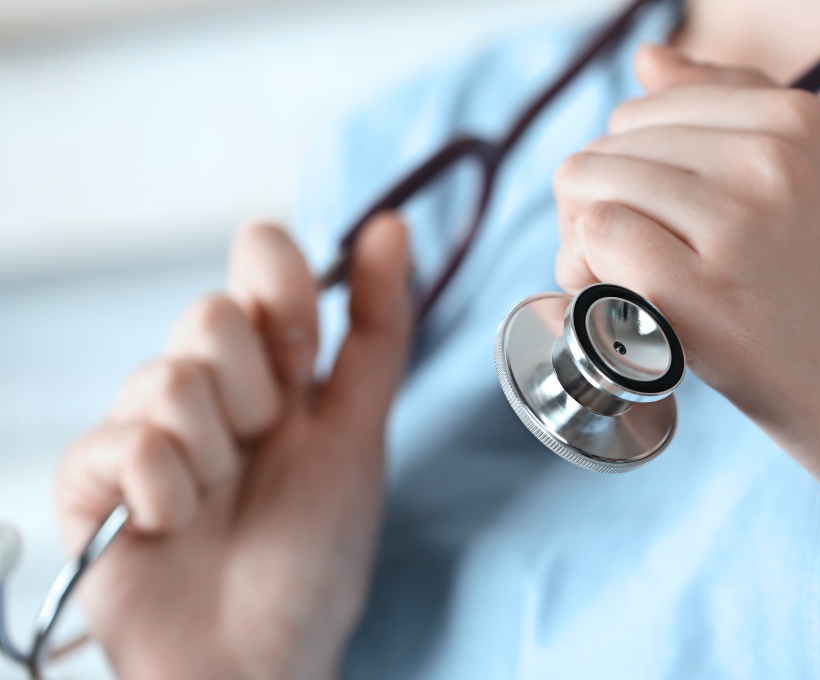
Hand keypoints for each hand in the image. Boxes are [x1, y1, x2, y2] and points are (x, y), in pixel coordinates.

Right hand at [55, 214, 410, 679]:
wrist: (261, 657)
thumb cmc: (314, 554)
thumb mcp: (360, 433)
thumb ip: (377, 330)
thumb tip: (391, 226)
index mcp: (272, 369)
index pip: (261, 263)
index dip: (280, 280)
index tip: (300, 340)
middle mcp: (208, 388)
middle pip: (210, 314)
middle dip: (254, 393)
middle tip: (263, 448)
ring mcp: (148, 431)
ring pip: (167, 378)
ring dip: (213, 453)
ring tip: (220, 500)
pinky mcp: (94, 481)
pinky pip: (119, 444)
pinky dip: (162, 493)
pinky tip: (173, 525)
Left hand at [554, 45, 819, 603]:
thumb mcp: (809, 182)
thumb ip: (725, 112)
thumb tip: (646, 60)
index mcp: (796, 117)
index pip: (641, 110)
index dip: (626, 172)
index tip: (653, 225)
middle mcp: (769, 157)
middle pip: (605, 149)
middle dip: (597, 208)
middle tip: (632, 269)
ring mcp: (737, 223)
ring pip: (587, 187)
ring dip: (582, 244)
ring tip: (627, 291)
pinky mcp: (701, 293)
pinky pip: (593, 239)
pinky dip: (585, 276)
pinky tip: (624, 311)